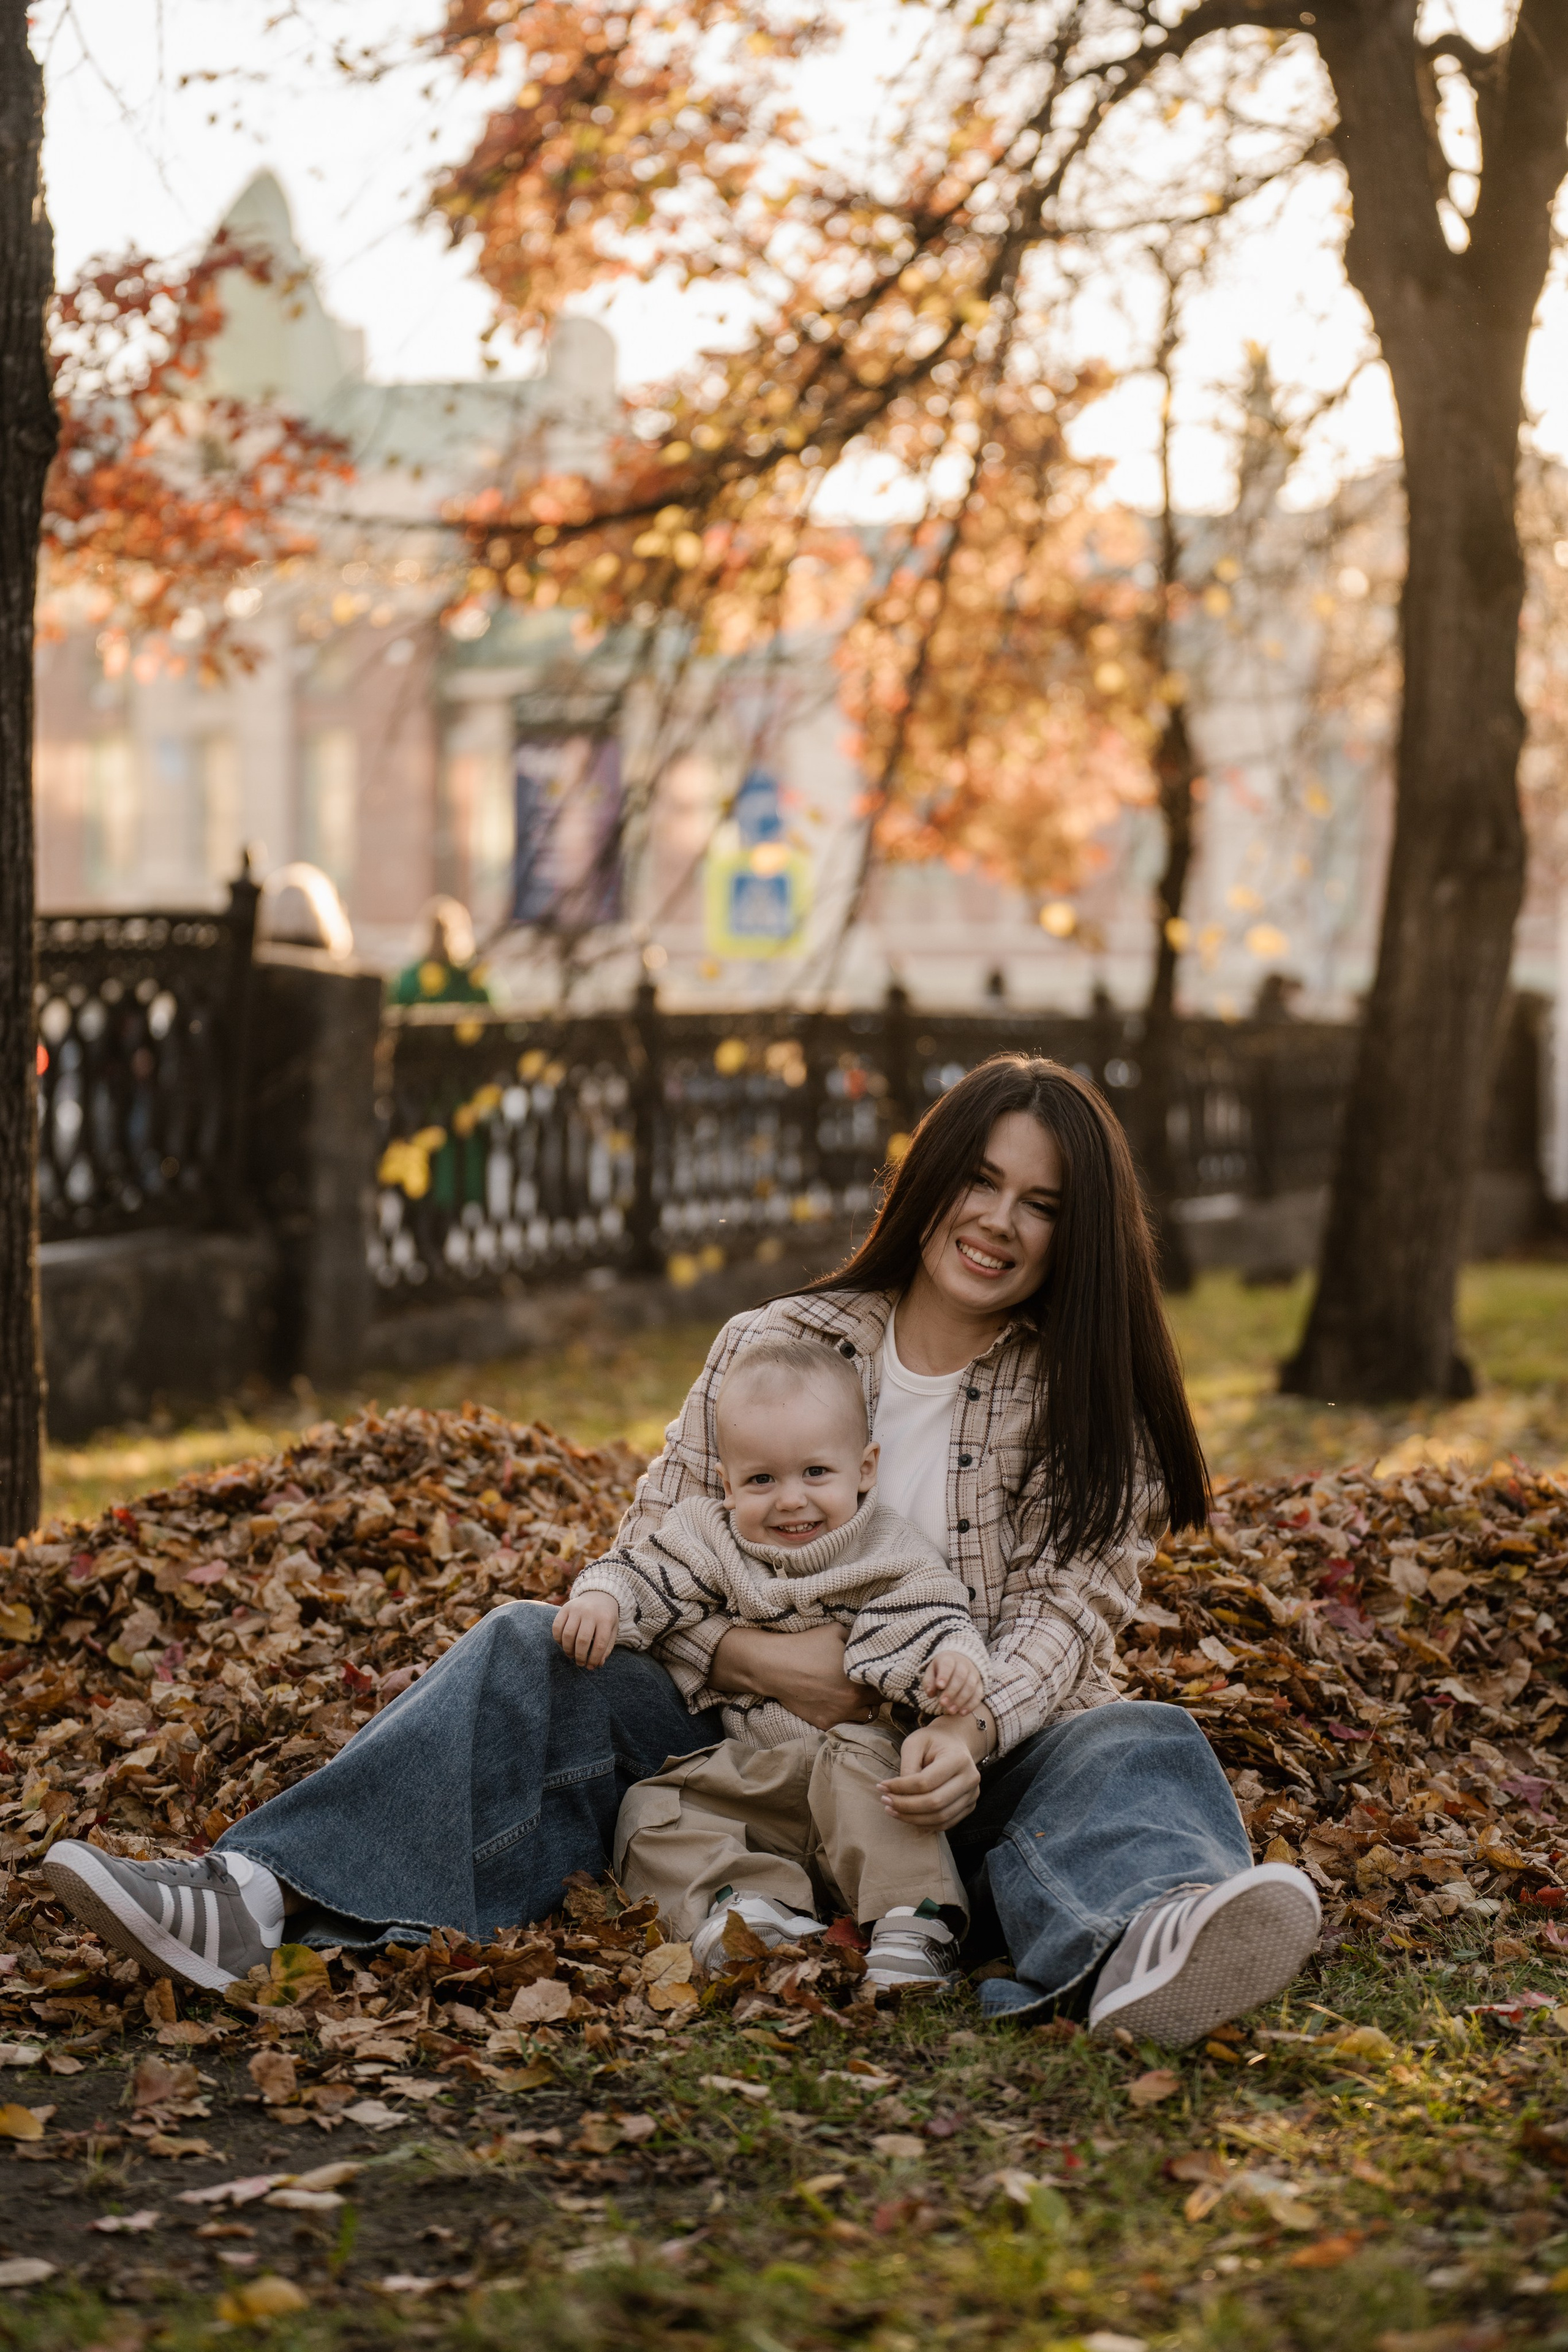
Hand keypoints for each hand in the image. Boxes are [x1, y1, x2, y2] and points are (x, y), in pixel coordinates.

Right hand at [553, 1589, 619, 1668]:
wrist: (599, 1595)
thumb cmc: (606, 1617)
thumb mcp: (612, 1630)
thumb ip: (606, 1647)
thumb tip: (597, 1664)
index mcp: (605, 1619)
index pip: (599, 1644)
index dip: (594, 1658)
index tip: (590, 1666)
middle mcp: (590, 1612)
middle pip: (582, 1640)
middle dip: (579, 1656)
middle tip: (580, 1663)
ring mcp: (576, 1609)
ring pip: (568, 1634)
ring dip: (568, 1649)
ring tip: (571, 1655)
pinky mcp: (565, 1607)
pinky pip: (557, 1626)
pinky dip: (558, 1638)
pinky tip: (563, 1643)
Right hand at [710, 1622, 876, 1732]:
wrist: (775, 1666)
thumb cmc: (806, 1645)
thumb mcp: (837, 1631)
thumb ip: (859, 1639)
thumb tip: (871, 1642)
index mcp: (861, 1679)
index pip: (886, 1685)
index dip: (885, 1678)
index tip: (881, 1672)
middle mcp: (854, 1701)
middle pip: (879, 1703)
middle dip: (876, 1693)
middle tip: (869, 1683)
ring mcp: (839, 1715)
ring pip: (866, 1717)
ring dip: (865, 1707)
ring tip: (857, 1695)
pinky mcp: (825, 1723)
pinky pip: (846, 1724)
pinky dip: (847, 1715)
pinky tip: (840, 1703)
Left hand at [878, 1718, 983, 1831]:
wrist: (955, 1742)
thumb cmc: (932, 1741)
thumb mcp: (915, 1743)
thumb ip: (907, 1766)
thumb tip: (898, 1793)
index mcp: (958, 1759)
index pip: (926, 1782)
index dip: (901, 1788)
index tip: (881, 1786)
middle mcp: (970, 1779)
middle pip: (935, 1803)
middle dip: (905, 1806)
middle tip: (885, 1801)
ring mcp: (972, 1795)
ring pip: (941, 1818)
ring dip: (913, 1818)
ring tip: (892, 1810)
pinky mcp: (969, 1806)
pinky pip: (946, 1823)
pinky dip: (925, 1824)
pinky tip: (907, 1816)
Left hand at [924, 1649, 983, 1716]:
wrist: (960, 1662)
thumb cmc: (942, 1670)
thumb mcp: (932, 1671)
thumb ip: (929, 1681)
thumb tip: (930, 1694)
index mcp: (949, 1659)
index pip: (948, 1665)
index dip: (944, 1675)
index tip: (939, 1686)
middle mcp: (964, 1665)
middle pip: (960, 1677)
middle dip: (951, 1691)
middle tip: (942, 1703)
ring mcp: (973, 1674)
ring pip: (970, 1686)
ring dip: (960, 1700)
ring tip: (950, 1711)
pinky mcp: (979, 1684)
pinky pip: (978, 1695)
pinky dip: (971, 1705)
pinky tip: (962, 1713)